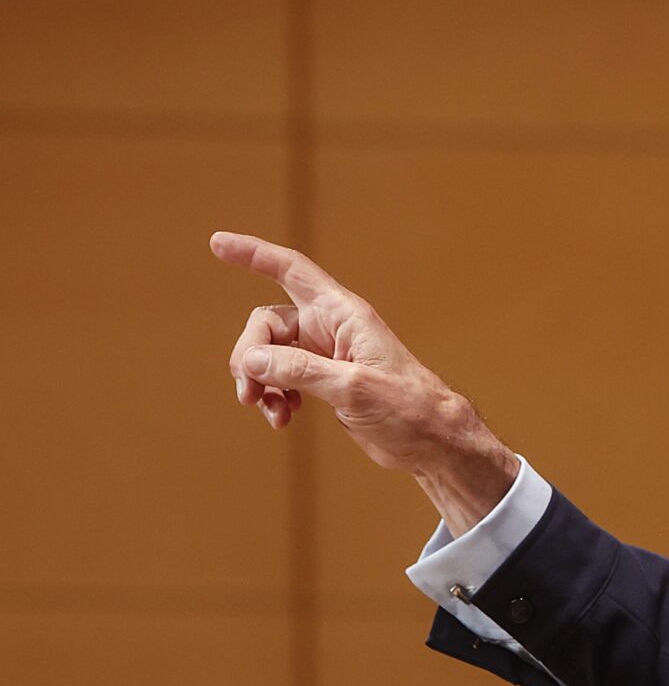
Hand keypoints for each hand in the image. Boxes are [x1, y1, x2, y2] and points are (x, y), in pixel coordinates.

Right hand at [214, 231, 517, 532]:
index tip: (217, 243)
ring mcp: (326, 355)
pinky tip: (282, 419)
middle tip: (249, 394)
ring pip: (269, 354)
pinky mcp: (326, 383)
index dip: (254, 254)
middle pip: (267, 324)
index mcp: (344, 315)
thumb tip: (251, 360)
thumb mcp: (352, 387)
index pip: (292, 271)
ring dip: (259, 381)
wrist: (434, 442)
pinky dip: (274, 397)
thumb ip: (300, 371)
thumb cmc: (409, 408)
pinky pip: (282, 379)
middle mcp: (332, 328)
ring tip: (269, 412)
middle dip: (249, 355)